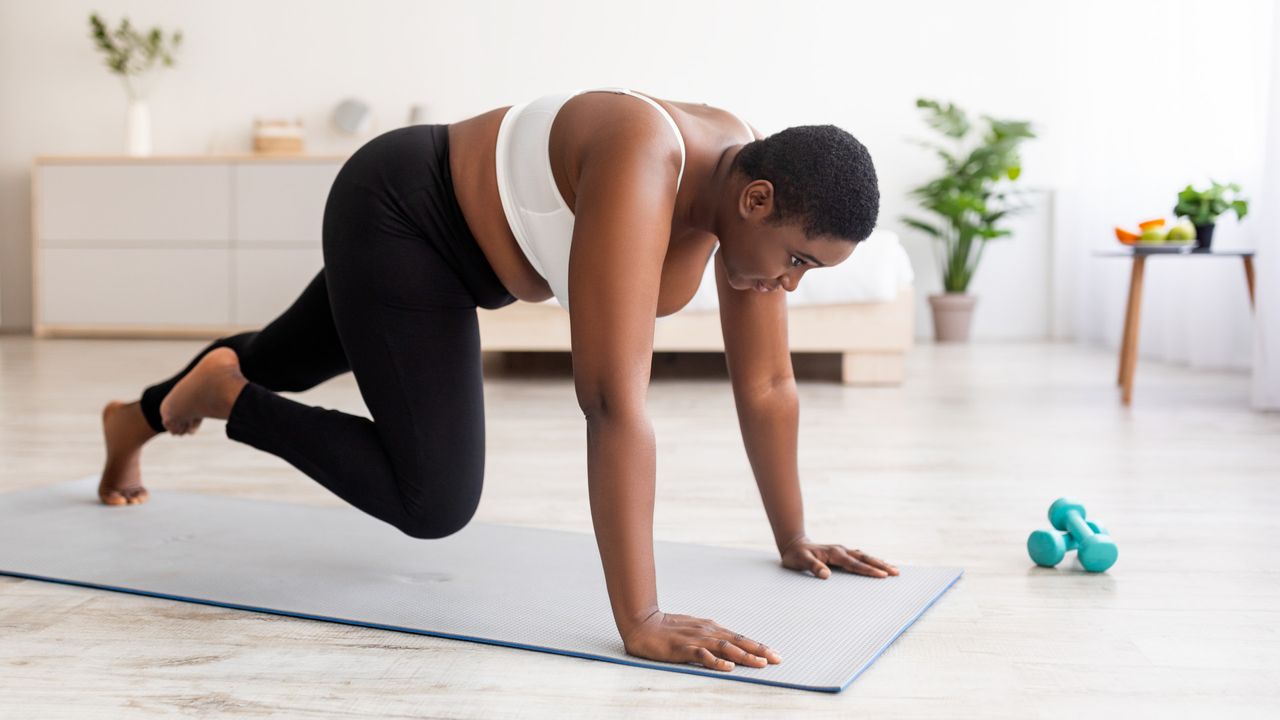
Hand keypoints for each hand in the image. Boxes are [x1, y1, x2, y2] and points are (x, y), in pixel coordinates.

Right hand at [621, 609, 782, 671]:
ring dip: (744, 655)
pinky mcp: (683, 648)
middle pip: (738, 641)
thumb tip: (728, 646)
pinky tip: (728, 667)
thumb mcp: (694, 630)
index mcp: (711, 628)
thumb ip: (710, 637)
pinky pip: (702, 655)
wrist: (642, 624)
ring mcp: (695, 639)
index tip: (774, 654)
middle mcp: (707, 631)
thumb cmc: (668, 629)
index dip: (757, 645)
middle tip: (777, 659)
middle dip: (759, 650)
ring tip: (760, 663)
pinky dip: (716, 661)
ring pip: (725, 647)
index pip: (739, 638)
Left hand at [779, 536, 899, 578]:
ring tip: (894, 570)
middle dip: (881, 565)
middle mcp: (841, 550)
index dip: (868, 570)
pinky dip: (871, 561)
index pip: (854, 564)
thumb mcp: (800, 561)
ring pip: (864, 556)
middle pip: (864, 558)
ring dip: (879, 562)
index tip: (882, 575)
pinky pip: (860, 557)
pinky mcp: (842, 554)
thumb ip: (813, 567)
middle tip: (896, 573)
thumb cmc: (796, 556)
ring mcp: (842, 551)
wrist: (794, 545)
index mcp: (834, 553)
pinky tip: (879, 565)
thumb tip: (826, 575)